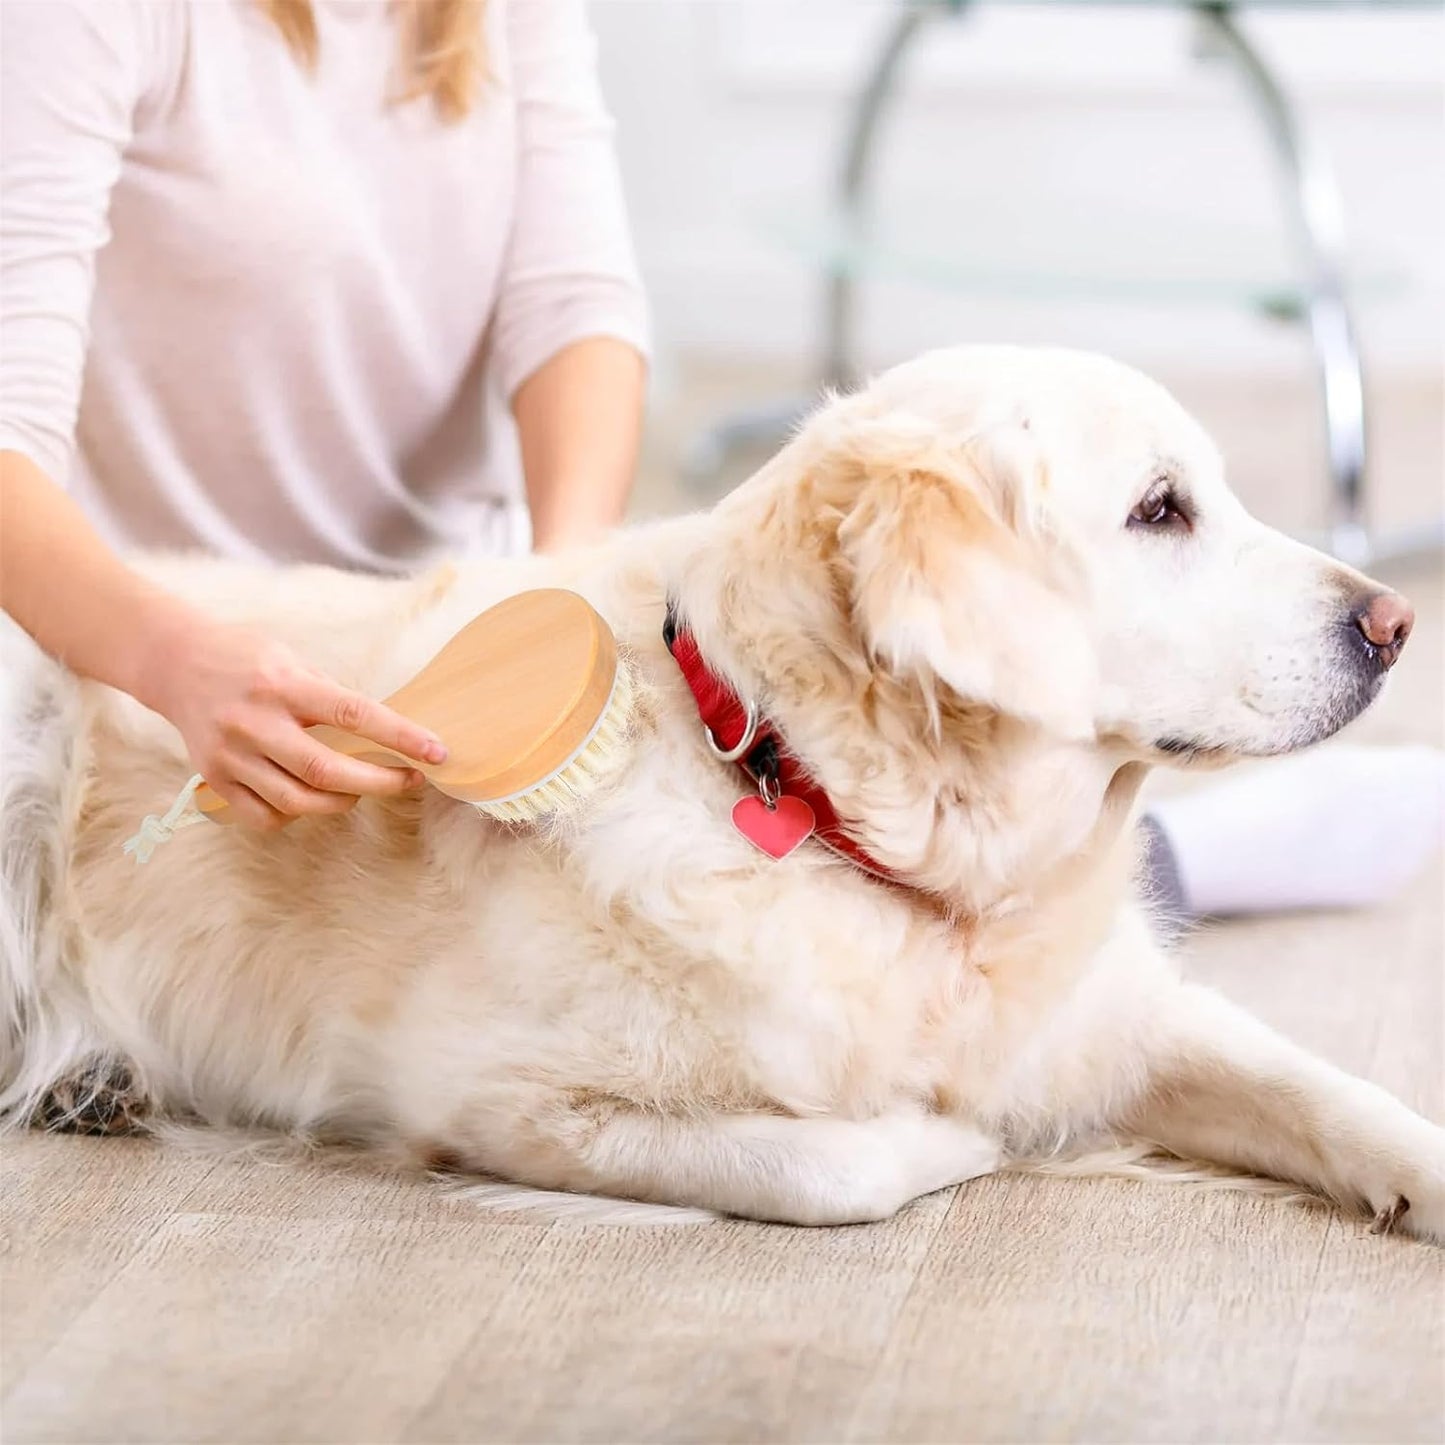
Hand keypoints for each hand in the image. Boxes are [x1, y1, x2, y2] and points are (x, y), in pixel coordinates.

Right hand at [138, 612, 446, 830]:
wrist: (172, 663)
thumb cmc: (245, 658)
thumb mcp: (292, 659)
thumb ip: (331, 694)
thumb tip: (385, 729)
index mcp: (282, 685)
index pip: (352, 714)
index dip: (399, 736)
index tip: (436, 752)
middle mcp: (255, 722)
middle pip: (326, 771)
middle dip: (379, 782)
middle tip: (410, 780)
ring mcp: (231, 755)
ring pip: (298, 801)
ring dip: (342, 801)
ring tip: (360, 787)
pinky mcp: (215, 778)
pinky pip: (266, 816)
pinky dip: (296, 815)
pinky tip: (309, 797)